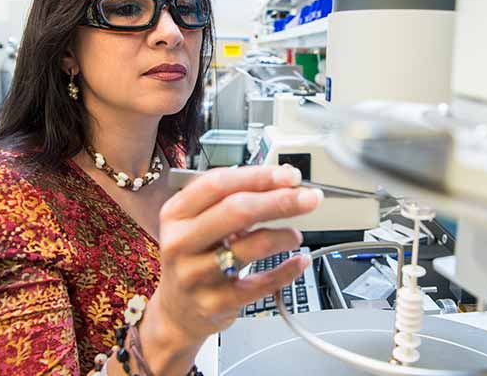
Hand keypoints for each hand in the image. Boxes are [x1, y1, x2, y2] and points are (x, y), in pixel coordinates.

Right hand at [140, 165, 322, 372]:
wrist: (177, 311)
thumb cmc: (195, 257)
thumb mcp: (199, 222)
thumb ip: (234, 199)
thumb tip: (282, 181)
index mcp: (177, 213)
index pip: (218, 184)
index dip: (258, 176)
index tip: (289, 175)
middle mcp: (181, 241)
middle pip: (237, 211)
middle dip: (280, 200)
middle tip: (309, 198)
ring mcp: (195, 275)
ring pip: (250, 247)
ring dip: (283, 236)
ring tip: (296, 235)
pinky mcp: (214, 303)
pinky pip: (260, 284)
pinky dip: (286, 271)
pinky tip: (300, 261)